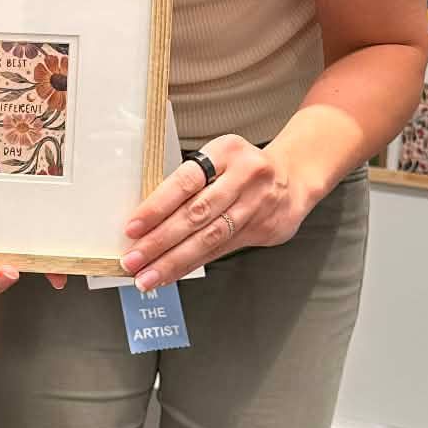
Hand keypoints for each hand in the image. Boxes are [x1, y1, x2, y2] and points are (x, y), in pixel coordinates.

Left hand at [120, 138, 308, 290]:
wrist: (295, 176)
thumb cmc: (243, 167)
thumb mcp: (219, 158)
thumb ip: (190, 182)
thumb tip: (145, 220)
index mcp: (226, 151)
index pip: (186, 181)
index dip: (157, 206)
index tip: (133, 228)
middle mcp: (245, 176)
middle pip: (196, 214)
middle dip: (160, 241)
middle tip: (133, 260)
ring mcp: (257, 204)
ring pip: (209, 238)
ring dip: (174, 261)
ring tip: (148, 276)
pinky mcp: (264, 228)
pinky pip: (221, 250)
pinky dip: (192, 264)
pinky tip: (171, 274)